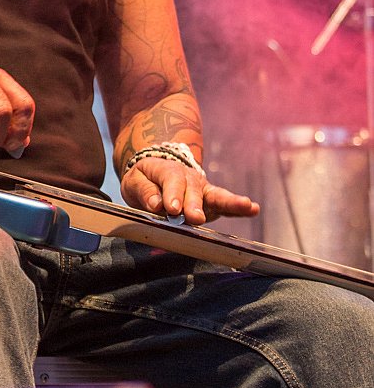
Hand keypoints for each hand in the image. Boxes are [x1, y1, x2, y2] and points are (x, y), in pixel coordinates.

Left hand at [121, 156, 259, 224]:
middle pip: (193, 190)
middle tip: (194, 217)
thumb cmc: (144, 180)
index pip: (170, 180)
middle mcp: (188, 178)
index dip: (172, 193)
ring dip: (230, 202)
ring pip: (216, 195)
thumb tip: (155, 204)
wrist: (155, 173)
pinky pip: (224, 204)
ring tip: (246, 205)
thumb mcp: (134, 182)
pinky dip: (238, 208)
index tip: (171, 208)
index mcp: (167, 170)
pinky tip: (253, 209)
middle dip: (194, 204)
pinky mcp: (211, 201)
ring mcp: (202, 189)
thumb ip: (144, 191)